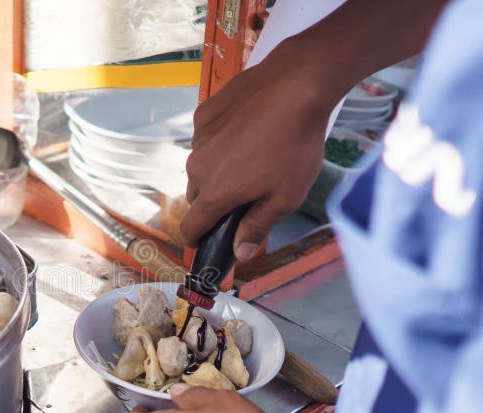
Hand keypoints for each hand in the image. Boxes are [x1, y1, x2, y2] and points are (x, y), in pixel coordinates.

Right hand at [182, 39, 334, 256]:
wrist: (295, 85)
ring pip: (201, 166)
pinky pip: (205, 138)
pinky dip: (220, 141)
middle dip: (214, 200)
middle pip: (197, 196)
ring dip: (218, 169)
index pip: (191, 227)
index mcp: (216, 194)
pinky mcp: (204, 114)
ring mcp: (198, 139)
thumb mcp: (286, 196)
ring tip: (252, 155)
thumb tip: (240, 253)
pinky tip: (246, 130)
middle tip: (246, 192)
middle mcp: (198, 168)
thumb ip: (258, 226)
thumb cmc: (295, 144)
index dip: (198, 239)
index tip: (206, 240)